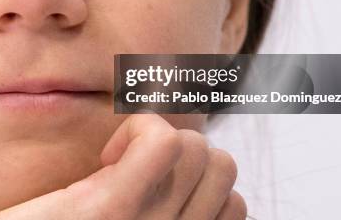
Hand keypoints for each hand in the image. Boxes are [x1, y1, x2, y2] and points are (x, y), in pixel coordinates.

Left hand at [0, 114, 246, 219]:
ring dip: (159, 140)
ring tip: (116, 166)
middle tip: (130, 172)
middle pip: (219, 164)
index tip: (151, 189)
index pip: (237, 201)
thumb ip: (151, 211)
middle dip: (180, 153)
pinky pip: (160, 140)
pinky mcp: (109, 210)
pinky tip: (104, 156)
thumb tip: (167, 176)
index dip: (196, 183)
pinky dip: (137, 130)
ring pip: (199, 148)